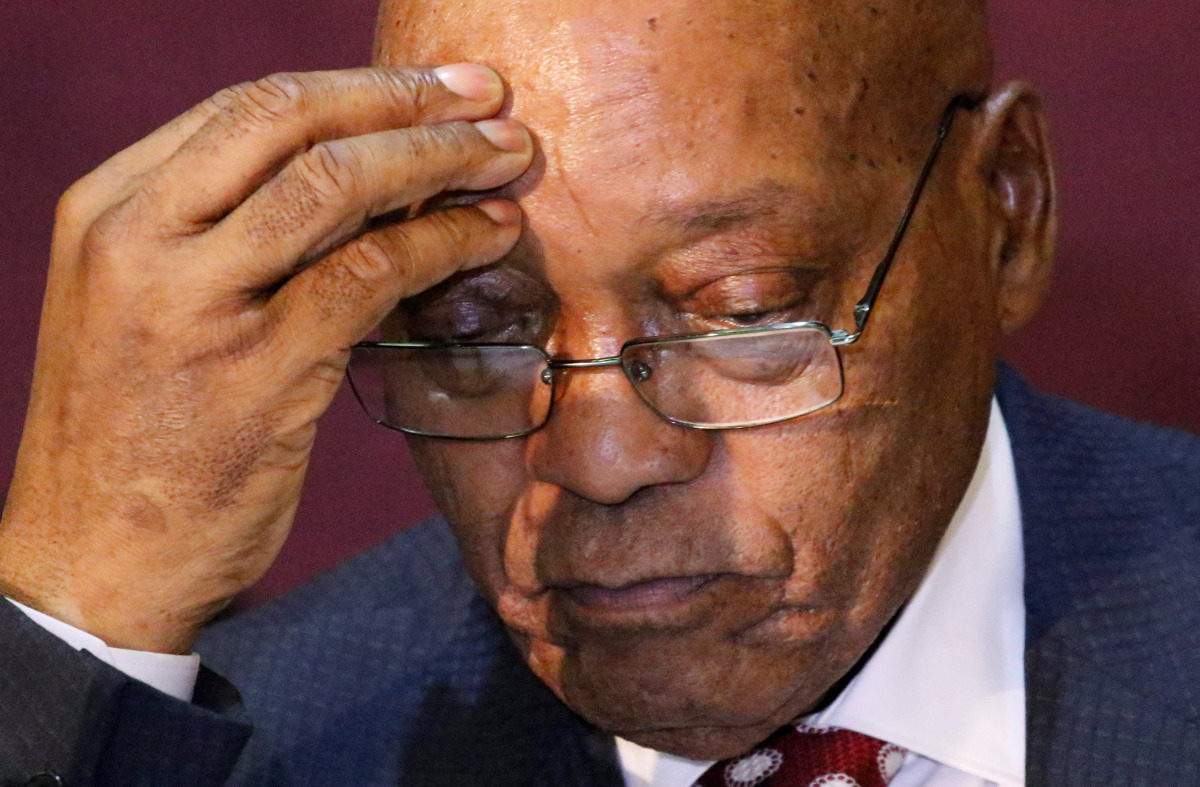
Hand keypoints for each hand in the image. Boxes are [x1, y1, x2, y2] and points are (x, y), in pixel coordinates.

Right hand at [0, 64, 531, 652]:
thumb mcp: (153, 311)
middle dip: (407, 101)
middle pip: (291, 121)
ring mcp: (190, 303)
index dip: (359, 88)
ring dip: (440, 160)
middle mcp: (138, 238)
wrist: (94, 563)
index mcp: (108, 210)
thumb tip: (366, 185)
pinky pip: (368, 274)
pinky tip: (486, 235)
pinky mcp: (254, 371)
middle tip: (490, 96)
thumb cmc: (138, 436)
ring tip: (509, 157)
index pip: (247, 107)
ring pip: (335, 185)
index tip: (436, 88)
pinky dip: (441, 243)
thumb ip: (230, 241)